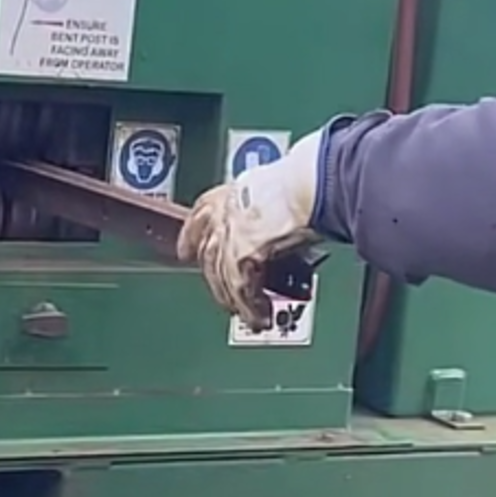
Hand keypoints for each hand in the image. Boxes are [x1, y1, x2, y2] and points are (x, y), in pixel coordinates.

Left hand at [176, 131, 323, 330]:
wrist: (309, 183)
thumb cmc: (305, 178)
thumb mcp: (277, 186)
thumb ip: (268, 204)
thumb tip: (284, 216)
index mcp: (231, 192)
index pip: (200, 215)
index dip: (192, 235)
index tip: (186, 250)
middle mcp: (223, 214)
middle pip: (208, 254)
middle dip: (215, 278)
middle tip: (225, 297)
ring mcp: (228, 235)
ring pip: (221, 276)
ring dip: (234, 299)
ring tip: (247, 315)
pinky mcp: (240, 257)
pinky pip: (241, 290)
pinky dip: (250, 307)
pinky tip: (259, 317)